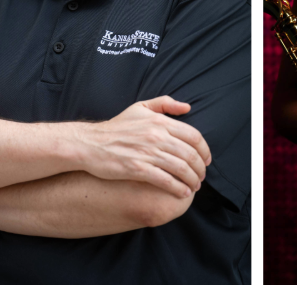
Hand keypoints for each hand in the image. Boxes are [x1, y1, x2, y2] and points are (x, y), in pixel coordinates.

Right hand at [75, 96, 211, 198]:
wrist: (90, 143)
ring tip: (194, 187)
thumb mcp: (139, 108)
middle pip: (190, 154)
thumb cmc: (116, 127)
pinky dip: (178, 188)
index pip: (193, 136)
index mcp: (159, 121)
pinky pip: (166, 180)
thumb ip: (164, 104)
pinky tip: (182, 193)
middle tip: (201, 177)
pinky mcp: (137, 168)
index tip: (206, 160)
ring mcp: (147, 152)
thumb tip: (187, 108)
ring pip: (181, 168)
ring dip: (192, 180)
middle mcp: (156, 136)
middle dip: (200, 169)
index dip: (205, 151)